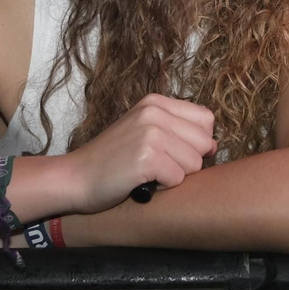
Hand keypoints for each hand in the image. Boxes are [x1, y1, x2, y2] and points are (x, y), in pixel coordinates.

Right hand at [63, 94, 215, 214]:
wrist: (74, 178)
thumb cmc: (112, 161)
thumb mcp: (143, 131)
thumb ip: (177, 131)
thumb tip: (214, 145)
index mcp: (156, 102)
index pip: (206, 120)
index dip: (197, 142)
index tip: (174, 153)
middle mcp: (154, 112)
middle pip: (205, 142)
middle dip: (188, 162)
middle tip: (158, 166)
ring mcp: (150, 133)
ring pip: (195, 163)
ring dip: (175, 176)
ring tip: (148, 174)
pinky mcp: (147, 157)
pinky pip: (178, 178)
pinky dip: (163, 187)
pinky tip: (142, 182)